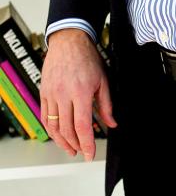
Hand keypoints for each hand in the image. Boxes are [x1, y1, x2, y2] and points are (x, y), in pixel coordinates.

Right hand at [40, 28, 117, 160]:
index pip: (82, 126)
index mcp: (81, 92)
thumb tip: (112, 124)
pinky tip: (58, 135)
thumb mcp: (103, 80)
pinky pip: (45, 117)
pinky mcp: (44, 92)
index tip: (90, 155)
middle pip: (67, 129)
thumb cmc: (87, 58)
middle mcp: (64, 94)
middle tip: (82, 152)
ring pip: (53, 126)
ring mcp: (51, 94)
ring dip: (62, 141)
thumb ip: (106, 105)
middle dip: (75, 145)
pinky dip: (50, 129)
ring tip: (71, 148)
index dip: (86, 144)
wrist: (69, 41)